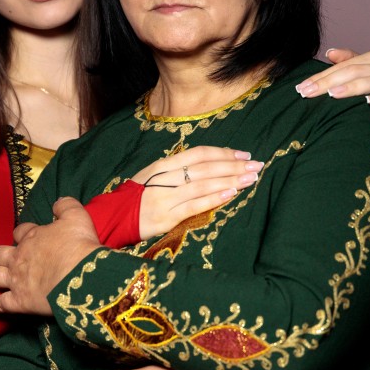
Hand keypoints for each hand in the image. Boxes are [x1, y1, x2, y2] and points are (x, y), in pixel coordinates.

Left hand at [0, 198, 100, 314]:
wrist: (80, 274)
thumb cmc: (79, 245)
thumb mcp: (76, 216)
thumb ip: (66, 206)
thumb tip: (58, 201)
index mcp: (33, 238)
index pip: (21, 232)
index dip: (19, 232)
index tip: (18, 233)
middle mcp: (19, 258)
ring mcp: (17, 280)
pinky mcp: (20, 302)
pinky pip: (0, 303)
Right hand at [132, 146, 263, 239]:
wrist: (112, 217)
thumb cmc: (137, 196)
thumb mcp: (154, 176)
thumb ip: (178, 170)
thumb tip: (211, 165)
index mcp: (163, 165)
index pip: (199, 154)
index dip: (224, 153)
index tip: (244, 154)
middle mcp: (165, 178)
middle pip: (206, 167)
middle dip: (234, 165)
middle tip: (256, 165)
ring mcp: (165, 197)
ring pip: (203, 184)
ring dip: (230, 180)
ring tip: (250, 178)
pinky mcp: (166, 217)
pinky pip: (194, 205)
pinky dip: (214, 198)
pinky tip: (231, 193)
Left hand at [295, 48, 369, 123]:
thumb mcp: (365, 74)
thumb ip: (348, 63)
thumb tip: (329, 52)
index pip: (344, 65)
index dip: (322, 76)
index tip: (302, 87)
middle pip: (356, 71)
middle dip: (330, 81)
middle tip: (309, 93)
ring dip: (353, 87)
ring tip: (333, 94)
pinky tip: (368, 102)